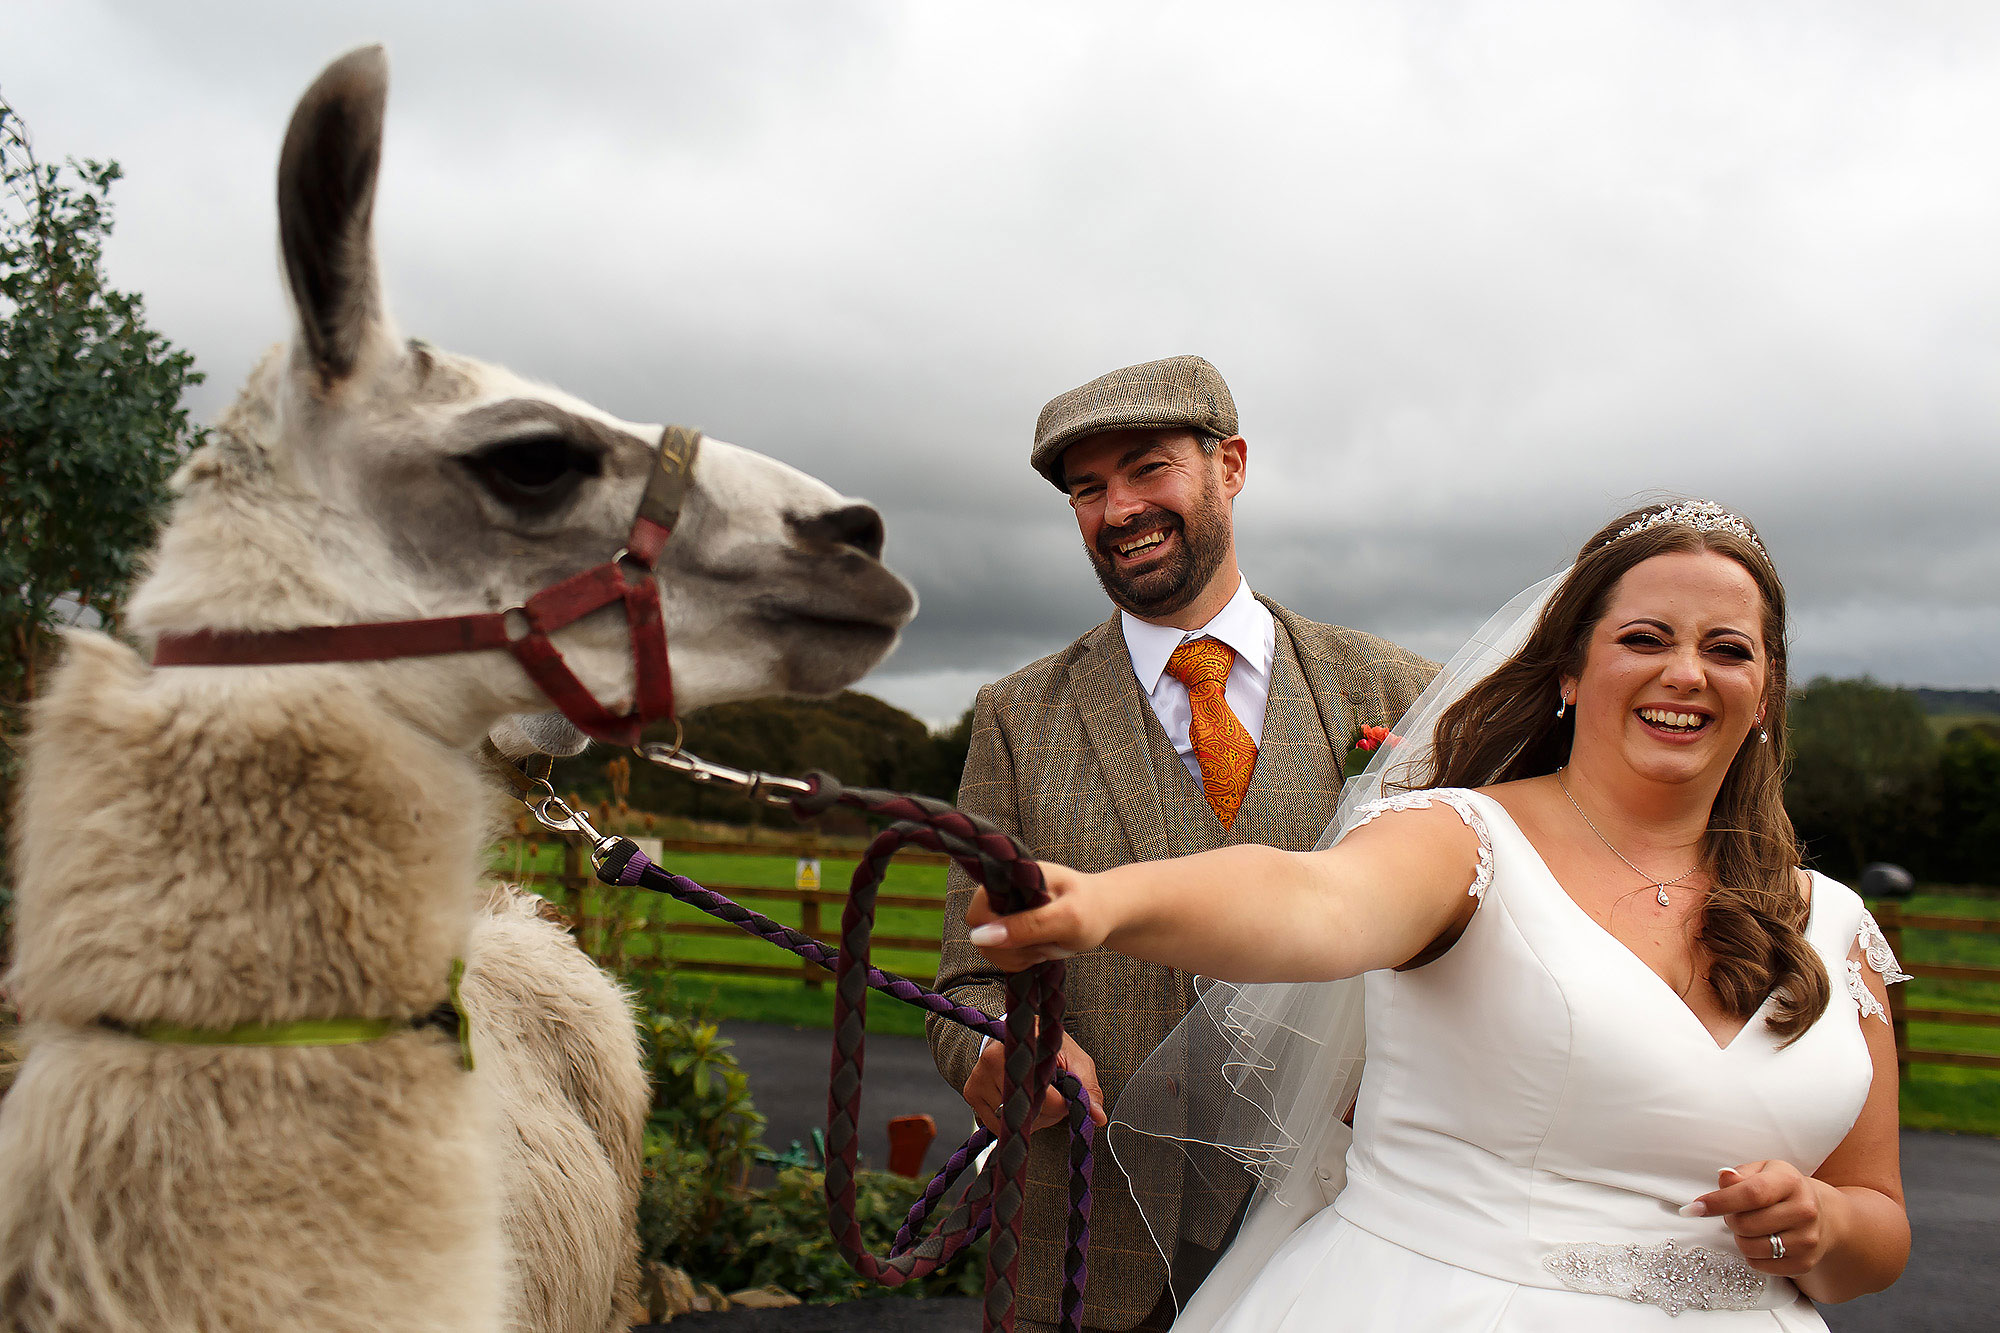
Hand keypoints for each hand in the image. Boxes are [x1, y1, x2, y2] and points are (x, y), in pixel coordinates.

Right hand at [960, 1026, 1108, 1134]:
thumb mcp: (1076, 1060)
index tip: (1066, 1093)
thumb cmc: (1050, 1048)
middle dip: (1048, 1112)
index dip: (1063, 1102)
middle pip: (1029, 1113)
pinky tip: (1019, 1102)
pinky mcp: (971, 1093)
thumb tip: (1098, 1117)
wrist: (1019, 1035)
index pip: (1046, 1097)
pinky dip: (1014, 1122)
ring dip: (1031, 1118)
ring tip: (1034, 1095)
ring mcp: (977, 1078)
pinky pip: (997, 1126)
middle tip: (1051, 1092)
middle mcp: (991, 1060)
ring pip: (1013, 1122)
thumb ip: (1088, 1088)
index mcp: (1020, 1048)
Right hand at [965, 862, 1112, 969]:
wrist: (1104, 912)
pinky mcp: (1012, 927)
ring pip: (991, 948)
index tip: (1028, 939)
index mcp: (1013, 878)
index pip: (977, 911)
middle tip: (1045, 945)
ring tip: (1048, 946)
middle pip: (981, 935)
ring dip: (1020, 956)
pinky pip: (1002, 955)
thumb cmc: (1091, 910)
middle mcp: (1003, 892)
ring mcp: (1006, 911)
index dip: (996, 932)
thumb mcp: (1067, 919)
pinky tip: (1042, 951)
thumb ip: (1027, 926)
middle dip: (1013, 948)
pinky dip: (1021, 960)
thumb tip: (980, 937)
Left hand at [1686, 1161, 1838, 1277]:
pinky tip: (1761, 1241)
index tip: (1692, 1209)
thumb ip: (1740, 1174)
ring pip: (1751, 1247)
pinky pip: (1761, 1265)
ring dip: (1740, 1238)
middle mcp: (1804, 1210)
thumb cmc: (1781, 1189)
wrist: (1822, 1215)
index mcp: (1790, 1181)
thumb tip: (1724, 1178)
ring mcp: (1807, 1240)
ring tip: (1750, 1226)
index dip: (1718, 1202)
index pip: (1750, 1194)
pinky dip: (1752, 1255)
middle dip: (1730, 1219)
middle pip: (1746, 1224)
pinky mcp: (1805, 1263)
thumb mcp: (1762, 1171)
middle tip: (1736, 1213)